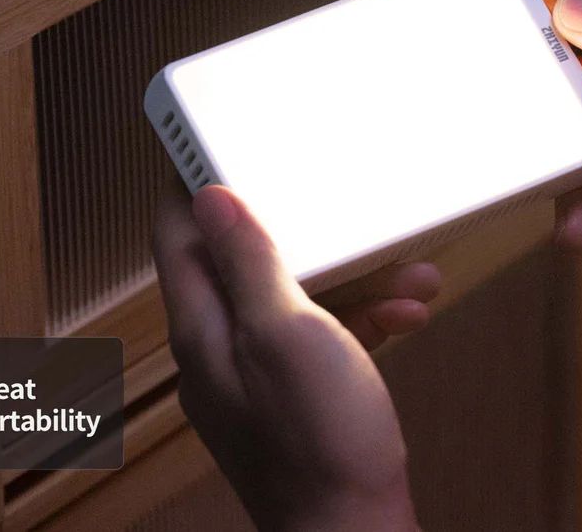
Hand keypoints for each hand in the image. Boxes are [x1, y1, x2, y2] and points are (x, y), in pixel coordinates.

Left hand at [153, 181, 419, 530]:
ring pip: (293, 298)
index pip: (175, 236)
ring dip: (349, 276)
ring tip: (406, 270)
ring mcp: (257, 374)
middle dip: (296, 226)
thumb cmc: (321, 443)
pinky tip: (406, 314)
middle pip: (240, 262)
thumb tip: (210, 198)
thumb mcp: (286, 333)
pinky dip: (361, 318)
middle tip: (326, 191)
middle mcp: (220, 349)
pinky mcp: (295, 395)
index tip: (214, 139)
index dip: (189, 183)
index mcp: (203, 328)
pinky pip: (321, 336)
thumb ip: (247, 264)